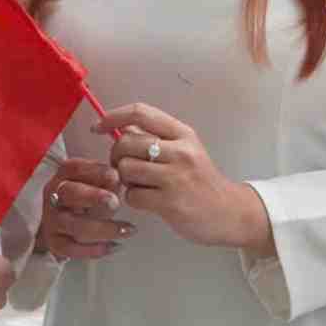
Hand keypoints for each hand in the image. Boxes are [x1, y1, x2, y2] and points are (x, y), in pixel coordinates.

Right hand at [39, 158, 134, 259]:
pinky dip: (94, 249)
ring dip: (105, 228)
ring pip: (76, 226)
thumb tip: (120, 180)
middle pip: (71, 194)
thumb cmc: (85, 194)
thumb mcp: (94, 180)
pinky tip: (114, 246)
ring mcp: (53, 219)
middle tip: (115, 202)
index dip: (96, 171)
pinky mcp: (55, 241)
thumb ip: (106, 178)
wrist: (61, 217)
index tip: (116, 176)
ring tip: (128, 229)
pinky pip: (72, 249)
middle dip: (94, 198)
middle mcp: (54, 195)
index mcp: (64, 174)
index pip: (76, 168)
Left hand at [94, 103, 271, 255]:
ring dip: (124, 180)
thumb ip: (156, 137)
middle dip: (116, 157)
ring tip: (139, 185)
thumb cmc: (201, 182)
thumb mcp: (186, 150)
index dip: (113, 117)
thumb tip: (122, 127)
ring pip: (125, 169)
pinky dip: (133, 199)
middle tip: (124, 168)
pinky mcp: (170, 202)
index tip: (98, 127)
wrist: (228, 212)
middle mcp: (180, 151)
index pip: (140, 112)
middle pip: (126, 142)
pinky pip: (132, 195)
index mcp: (183, 133)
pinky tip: (147, 200)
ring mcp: (176, 176)